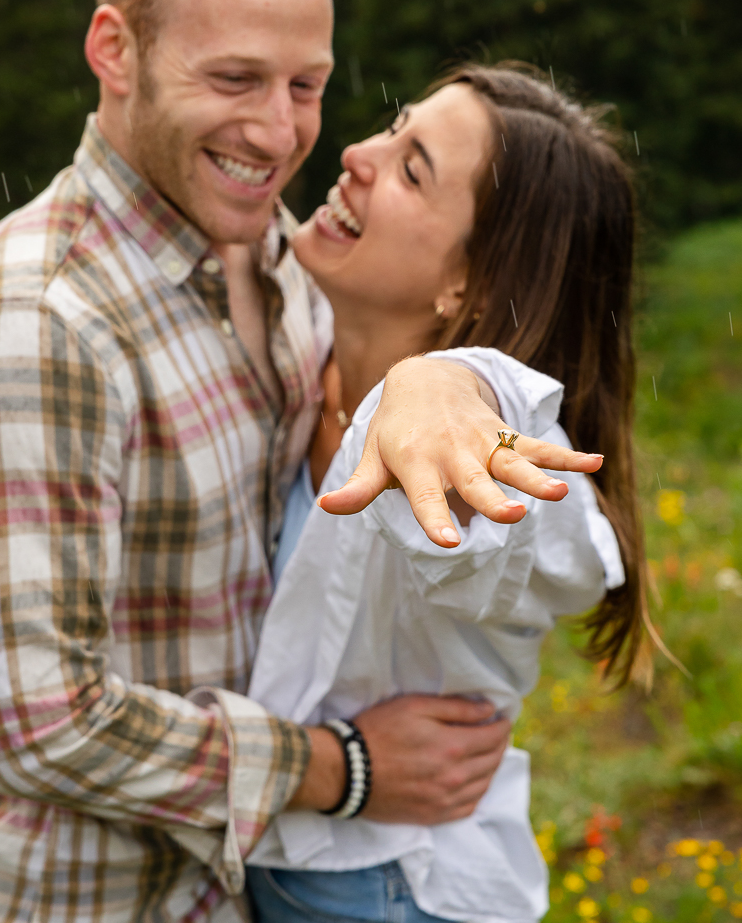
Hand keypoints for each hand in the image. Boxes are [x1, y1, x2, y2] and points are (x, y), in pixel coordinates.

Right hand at [288, 694, 510, 823]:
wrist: (346, 772)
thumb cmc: (378, 731)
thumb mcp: (414, 706)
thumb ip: (455, 708)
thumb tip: (489, 710)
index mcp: (453, 747)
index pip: (494, 737)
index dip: (502, 725)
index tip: (502, 717)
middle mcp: (455, 777)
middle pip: (493, 761)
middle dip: (499, 743)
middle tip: (496, 732)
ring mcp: (445, 800)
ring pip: (484, 784)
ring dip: (491, 767)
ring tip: (487, 753)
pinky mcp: (433, 816)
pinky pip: (469, 807)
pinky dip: (478, 792)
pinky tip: (473, 781)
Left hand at [317, 356, 602, 547]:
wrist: (423, 379)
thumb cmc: (394, 432)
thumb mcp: (373, 457)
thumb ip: (358, 488)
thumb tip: (326, 507)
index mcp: (417, 463)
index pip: (424, 498)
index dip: (436, 519)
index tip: (450, 543)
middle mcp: (452, 453)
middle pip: (475, 481)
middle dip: (495, 499)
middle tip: (514, 515)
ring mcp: (482, 443)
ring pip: (512, 462)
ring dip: (538, 476)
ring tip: (560, 493)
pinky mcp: (503, 435)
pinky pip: (537, 445)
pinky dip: (566, 455)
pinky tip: (595, 464)